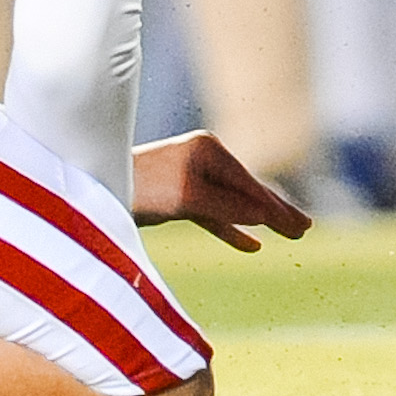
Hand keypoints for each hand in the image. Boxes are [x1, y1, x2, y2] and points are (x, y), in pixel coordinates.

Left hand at [130, 131, 312, 251]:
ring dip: (260, 221)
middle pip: (247, 191)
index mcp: (207, 150)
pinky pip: (214, 215)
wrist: (88, 188)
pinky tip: (252, 245)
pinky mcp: (175, 198)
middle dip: (276, 212)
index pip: (250, 185)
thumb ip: (227, 206)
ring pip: (233, 204)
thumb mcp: (186, 198)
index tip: (302, 227)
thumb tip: (264, 214)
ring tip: (289, 235)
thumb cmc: (136, 187)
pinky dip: (233, 229)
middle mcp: (201, 159)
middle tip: (306, 229)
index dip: (277, 208)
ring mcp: (188, 178)